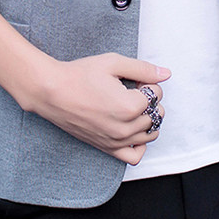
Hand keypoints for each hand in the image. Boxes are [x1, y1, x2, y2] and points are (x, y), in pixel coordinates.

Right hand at [27, 52, 169, 164]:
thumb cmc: (79, 75)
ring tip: (131, 106)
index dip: (147, 82)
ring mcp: (116, 140)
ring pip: (150, 134)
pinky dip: (140, 144)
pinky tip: (132, 129)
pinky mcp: (107, 148)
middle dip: (149, 99)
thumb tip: (166, 74)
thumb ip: (143, 69)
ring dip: (147, 119)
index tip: (133, 79)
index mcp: (130, 106)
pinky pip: (135, 156)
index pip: (157, 94)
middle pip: (156, 114)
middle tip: (130, 89)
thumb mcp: (113, 63)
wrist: (52, 91)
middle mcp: (126, 128)